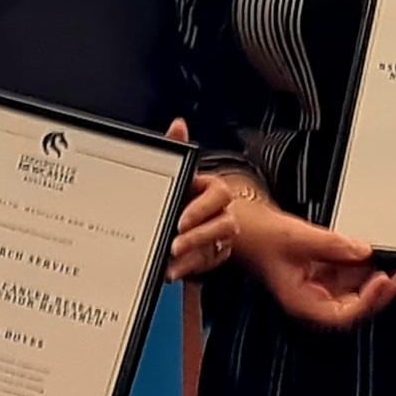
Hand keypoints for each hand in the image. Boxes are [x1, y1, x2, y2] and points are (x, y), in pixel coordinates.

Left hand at [160, 120, 240, 281]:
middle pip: (223, 225)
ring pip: (216, 247)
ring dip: (193, 256)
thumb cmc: (177, 193)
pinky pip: (206, 265)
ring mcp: (219, 236)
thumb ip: (175, 148)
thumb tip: (178, 125)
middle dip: (198, 237)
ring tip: (171, 260)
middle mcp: (221, 213)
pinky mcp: (212, 255)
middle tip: (175, 244)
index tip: (181, 220)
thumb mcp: (174, 172)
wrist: (174, 219)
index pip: (219, 195)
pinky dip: (187, 269)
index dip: (202, 208)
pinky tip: (171, 271)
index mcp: (212, 190)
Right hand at [232, 202, 395, 329]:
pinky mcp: (325, 271)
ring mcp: (320, 285)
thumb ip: (332, 244)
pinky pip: (351, 272)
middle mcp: (313, 298)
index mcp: (301, 302)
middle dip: (381, 291)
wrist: (244, 224)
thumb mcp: (295, 236)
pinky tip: (373, 251)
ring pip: (357, 289)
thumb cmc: (257, 238)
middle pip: (356, 305)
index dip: (366, 301)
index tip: (381, 280)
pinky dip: (364, 263)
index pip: (341, 314)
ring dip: (376, 276)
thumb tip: (363, 250)